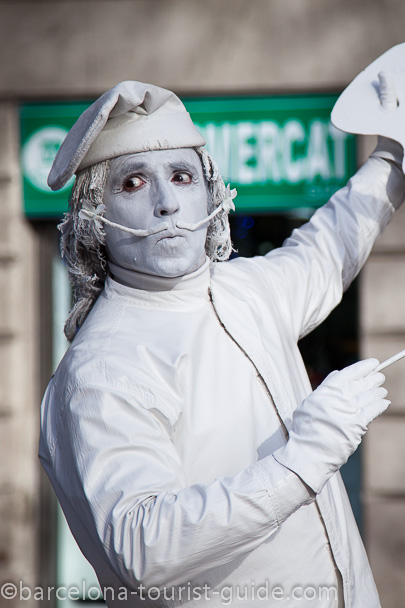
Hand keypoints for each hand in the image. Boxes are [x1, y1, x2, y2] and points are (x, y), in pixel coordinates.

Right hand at [273, 359, 388, 493]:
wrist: (309, 451)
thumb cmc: (306, 428)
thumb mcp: (310, 402)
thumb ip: (325, 387)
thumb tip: (337, 374)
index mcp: (327, 390)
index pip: (350, 373)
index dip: (364, 367)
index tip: (373, 363)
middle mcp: (340, 398)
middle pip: (363, 383)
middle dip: (374, 379)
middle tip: (380, 377)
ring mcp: (350, 410)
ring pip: (370, 396)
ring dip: (378, 392)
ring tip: (382, 390)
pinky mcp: (358, 424)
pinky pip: (374, 410)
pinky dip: (380, 404)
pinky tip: (384, 402)